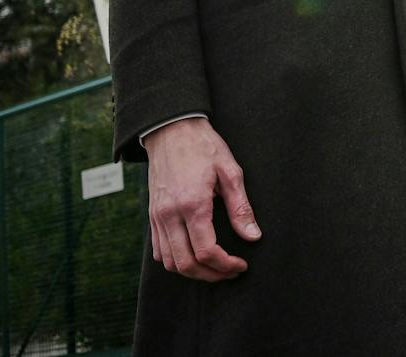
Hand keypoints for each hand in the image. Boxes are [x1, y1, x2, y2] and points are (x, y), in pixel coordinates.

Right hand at [144, 118, 259, 280]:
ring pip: (169, 262)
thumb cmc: (204, 147)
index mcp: (192, 205)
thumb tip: (253, 236)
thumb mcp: (231, 171)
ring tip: (214, 268)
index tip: (241, 265)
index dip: (225, 265)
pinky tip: (194, 256)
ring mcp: (157, 217)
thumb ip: (241, 207)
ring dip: (192, 271)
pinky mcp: (152, 216)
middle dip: (210, 275)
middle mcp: (170, 215)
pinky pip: (158, 250)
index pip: (206, 251)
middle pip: (185, 263)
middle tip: (230, 272)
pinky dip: (175, 261)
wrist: (171, 131)